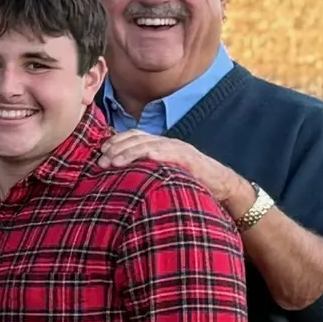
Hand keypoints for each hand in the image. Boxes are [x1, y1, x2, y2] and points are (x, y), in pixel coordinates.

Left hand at [99, 130, 251, 219]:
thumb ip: (145, 169)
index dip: (116, 141)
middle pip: (136, 140)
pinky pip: (171, 153)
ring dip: (129, 153)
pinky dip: (157, 154)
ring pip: (149, 145)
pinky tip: (146, 158)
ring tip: (114, 162)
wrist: (221, 185)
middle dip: (116, 149)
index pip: (133, 136)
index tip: (100, 151)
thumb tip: (119, 175)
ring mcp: (179, 149)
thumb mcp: (163, 172)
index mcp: (160, 144)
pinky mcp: (190, 159)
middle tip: (101, 162)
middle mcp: (167, 143)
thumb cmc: (189, 181)